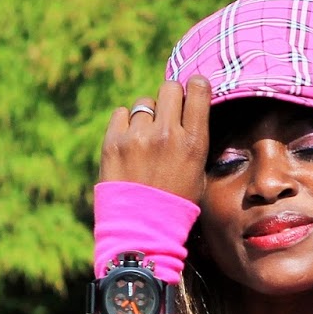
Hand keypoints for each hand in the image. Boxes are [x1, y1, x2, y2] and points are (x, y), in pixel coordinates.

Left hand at [99, 77, 210, 203]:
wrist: (142, 228)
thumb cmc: (176, 203)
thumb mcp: (198, 172)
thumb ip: (193, 139)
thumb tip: (188, 112)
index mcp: (194, 143)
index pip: (198, 90)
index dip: (196, 86)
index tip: (194, 89)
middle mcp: (167, 134)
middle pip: (169, 88)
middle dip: (171, 97)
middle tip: (168, 113)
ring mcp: (138, 137)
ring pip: (144, 103)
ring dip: (147, 115)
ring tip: (146, 138)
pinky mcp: (113, 141)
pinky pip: (122, 113)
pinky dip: (127, 123)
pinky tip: (131, 142)